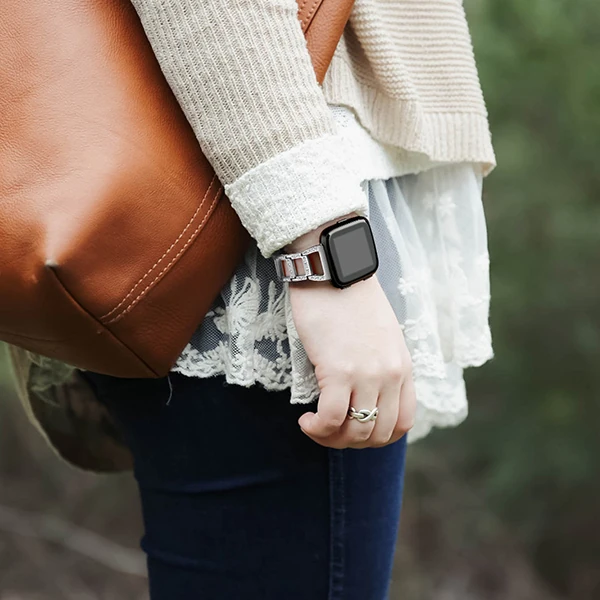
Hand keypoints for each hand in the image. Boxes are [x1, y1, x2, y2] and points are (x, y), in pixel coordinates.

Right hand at [289, 274, 415, 448]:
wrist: (334, 271)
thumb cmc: (350, 299)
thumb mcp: (381, 336)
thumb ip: (380, 366)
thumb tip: (363, 394)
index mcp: (403, 367)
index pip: (403, 423)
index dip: (376, 437)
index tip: (353, 428)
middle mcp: (390, 375)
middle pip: (378, 434)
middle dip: (351, 442)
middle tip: (328, 431)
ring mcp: (367, 374)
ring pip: (356, 432)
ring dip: (331, 439)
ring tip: (313, 425)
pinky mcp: (339, 370)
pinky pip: (330, 418)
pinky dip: (316, 428)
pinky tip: (305, 419)